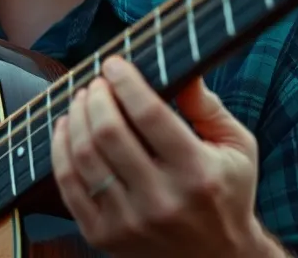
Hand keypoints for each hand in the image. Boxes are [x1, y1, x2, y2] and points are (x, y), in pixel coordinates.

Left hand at [51, 57, 281, 257]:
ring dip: (76, 118)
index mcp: (197, 173)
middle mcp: (162, 200)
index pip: (149, 115)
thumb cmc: (227, 193)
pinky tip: (65, 128)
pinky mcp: (104, 236)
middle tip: (96, 81)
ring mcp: (129, 221)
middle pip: (110, 132)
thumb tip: (183, 70)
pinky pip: (68, 186)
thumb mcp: (237, 147)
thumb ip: (208, 107)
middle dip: (97, 96)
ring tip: (81, 100)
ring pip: (85, 156)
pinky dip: (60, 150)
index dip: (125, 82)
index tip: (113, 63)